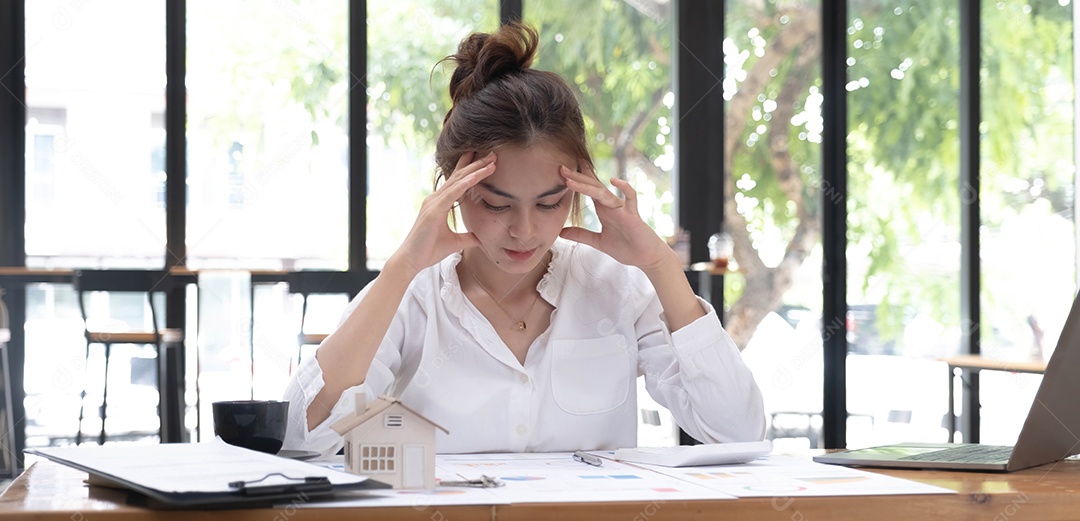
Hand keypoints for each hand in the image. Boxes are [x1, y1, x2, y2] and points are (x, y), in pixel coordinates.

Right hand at [389, 151, 496, 275]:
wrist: (411, 261)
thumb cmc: (429, 250)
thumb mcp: (455, 242)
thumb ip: (468, 237)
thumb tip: (481, 238)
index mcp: (439, 203)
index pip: (458, 182)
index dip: (471, 170)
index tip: (487, 162)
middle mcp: (435, 199)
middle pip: (459, 176)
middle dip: (476, 164)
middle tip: (493, 154)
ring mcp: (433, 202)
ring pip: (457, 180)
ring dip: (475, 169)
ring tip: (490, 161)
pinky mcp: (434, 210)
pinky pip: (452, 193)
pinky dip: (465, 183)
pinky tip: (476, 175)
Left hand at [558, 165, 674, 271]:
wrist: (646, 258)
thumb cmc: (626, 248)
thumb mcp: (598, 242)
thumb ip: (581, 235)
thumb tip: (561, 232)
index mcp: (604, 210)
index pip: (588, 190)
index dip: (576, 181)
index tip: (561, 171)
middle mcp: (612, 206)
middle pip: (593, 188)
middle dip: (578, 177)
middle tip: (561, 168)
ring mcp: (622, 209)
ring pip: (604, 193)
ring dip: (587, 185)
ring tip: (571, 180)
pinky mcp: (633, 216)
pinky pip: (630, 198)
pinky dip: (624, 188)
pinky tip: (614, 180)